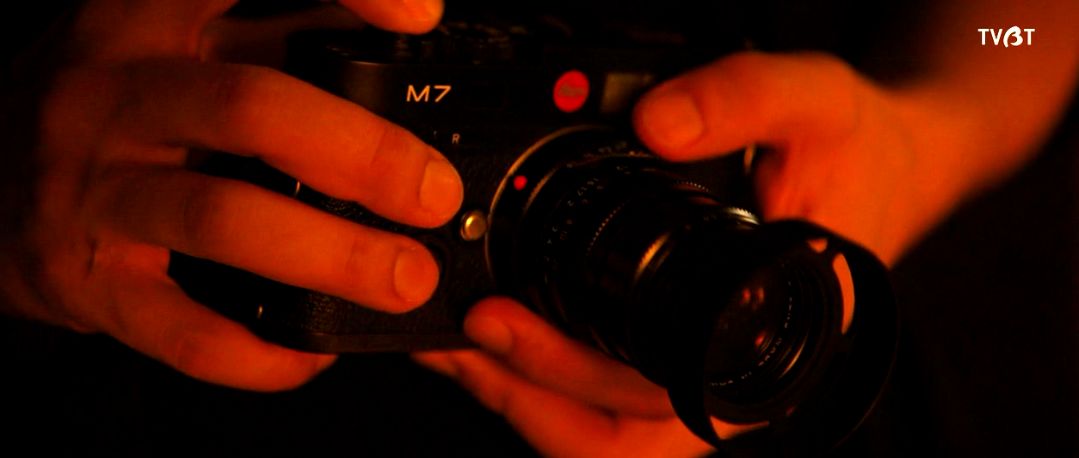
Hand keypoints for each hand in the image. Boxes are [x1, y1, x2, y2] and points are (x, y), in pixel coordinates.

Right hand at [0, 0, 459, 390]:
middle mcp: (115, 95)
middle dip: (362, 154)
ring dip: (332, 256)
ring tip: (402, 277)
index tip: (422, 16)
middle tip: (432, 194)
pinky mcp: (86, 281)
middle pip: (252, 107)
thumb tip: (397, 33)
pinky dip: (261, 351)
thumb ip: (273, 33)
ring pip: (223, 218)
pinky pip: (182, 329)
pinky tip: (312, 351)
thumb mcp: (176, 43)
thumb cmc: (110, 107)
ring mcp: (93, 190)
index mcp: (148, 19)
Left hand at [416, 51, 963, 455]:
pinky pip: (607, 398)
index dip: (568, 380)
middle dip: (524, 396)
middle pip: (614, 440)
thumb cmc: (859, 152)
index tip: (499, 324)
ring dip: (527, 399)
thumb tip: (654, 125)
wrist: (886, 164)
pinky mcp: (679, 352)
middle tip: (461, 336)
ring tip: (461, 346)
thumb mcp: (816, 101)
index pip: (660, 403)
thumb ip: (745, 99)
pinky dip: (548, 378)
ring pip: (603, 435)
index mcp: (774, 339)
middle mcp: (736, 375)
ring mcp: (705, 370)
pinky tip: (504, 336)